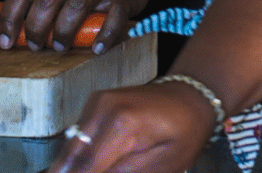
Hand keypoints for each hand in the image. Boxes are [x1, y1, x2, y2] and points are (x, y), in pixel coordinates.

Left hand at [0, 0, 163, 51]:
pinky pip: (113, 17)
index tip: (5, 40)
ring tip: (61, 46)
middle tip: (36, 46)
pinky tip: (97, 48)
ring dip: (63, 31)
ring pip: (76, 6)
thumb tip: (19, 24)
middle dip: (35, 28)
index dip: (8, 18)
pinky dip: (104, 35)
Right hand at [47, 83, 214, 172]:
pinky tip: (97, 164)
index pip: (85, 167)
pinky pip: (78, 138)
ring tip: (109, 167)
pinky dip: (81, 156)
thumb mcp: (162, 166)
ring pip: (70, 149)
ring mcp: (96, 102)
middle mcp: (103, 107)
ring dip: (76, 167)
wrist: (191, 97)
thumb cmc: (186, 131)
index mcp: (123, 124)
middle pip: (70, 158)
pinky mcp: (94, 103)